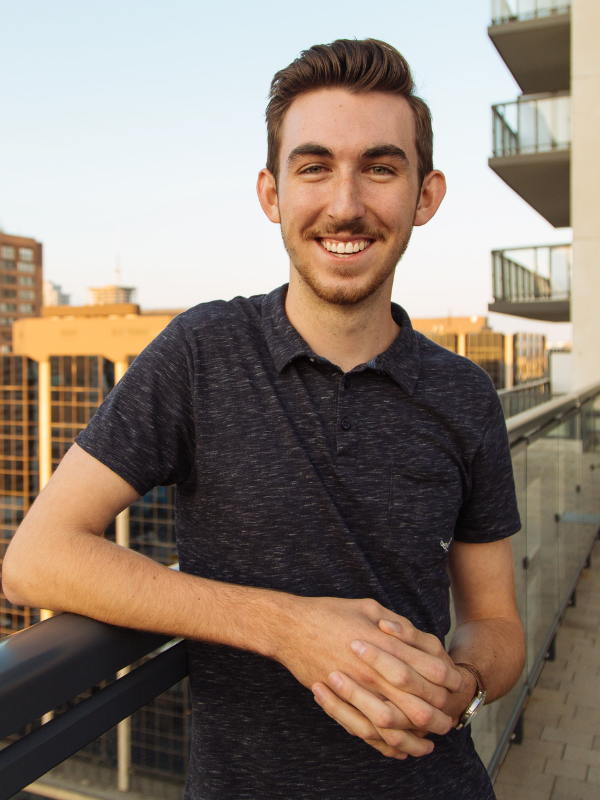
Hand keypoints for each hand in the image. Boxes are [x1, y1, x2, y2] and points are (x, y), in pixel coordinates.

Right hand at [275, 597, 462, 757]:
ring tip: (428, 743)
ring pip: (396, 727)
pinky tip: (398, 749)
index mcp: (386, 646)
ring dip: (416, 738)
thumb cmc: (329, 613)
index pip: (431, 671)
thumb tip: (418, 638)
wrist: (290, 628)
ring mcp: (356, 691)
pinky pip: (368, 733)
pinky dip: (386, 745)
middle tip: (448, 721)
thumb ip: (397, 624)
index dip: (449, 682)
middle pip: (420, 705)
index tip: (455, 686)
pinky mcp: (340, 703)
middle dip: (439, 716)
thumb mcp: (368, 607)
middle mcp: (375, 673)